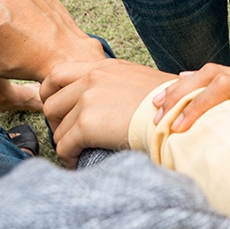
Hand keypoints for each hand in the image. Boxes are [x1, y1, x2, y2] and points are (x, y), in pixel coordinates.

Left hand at [42, 59, 176, 167]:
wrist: (179, 114)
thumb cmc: (168, 102)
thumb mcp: (137, 80)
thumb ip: (113, 84)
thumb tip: (104, 100)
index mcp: (103, 67)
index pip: (57, 74)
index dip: (51, 93)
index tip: (59, 109)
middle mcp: (92, 79)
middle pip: (51, 101)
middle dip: (55, 122)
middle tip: (67, 134)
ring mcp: (87, 100)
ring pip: (57, 127)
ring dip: (63, 142)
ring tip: (76, 151)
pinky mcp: (87, 124)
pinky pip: (64, 145)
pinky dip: (68, 157)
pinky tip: (78, 161)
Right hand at [155, 64, 229, 153]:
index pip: (229, 88)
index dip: (198, 106)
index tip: (176, 130)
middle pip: (216, 75)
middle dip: (181, 95)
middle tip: (157, 119)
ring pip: (218, 71)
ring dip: (185, 87)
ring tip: (158, 106)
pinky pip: (227, 75)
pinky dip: (200, 82)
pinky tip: (181, 88)